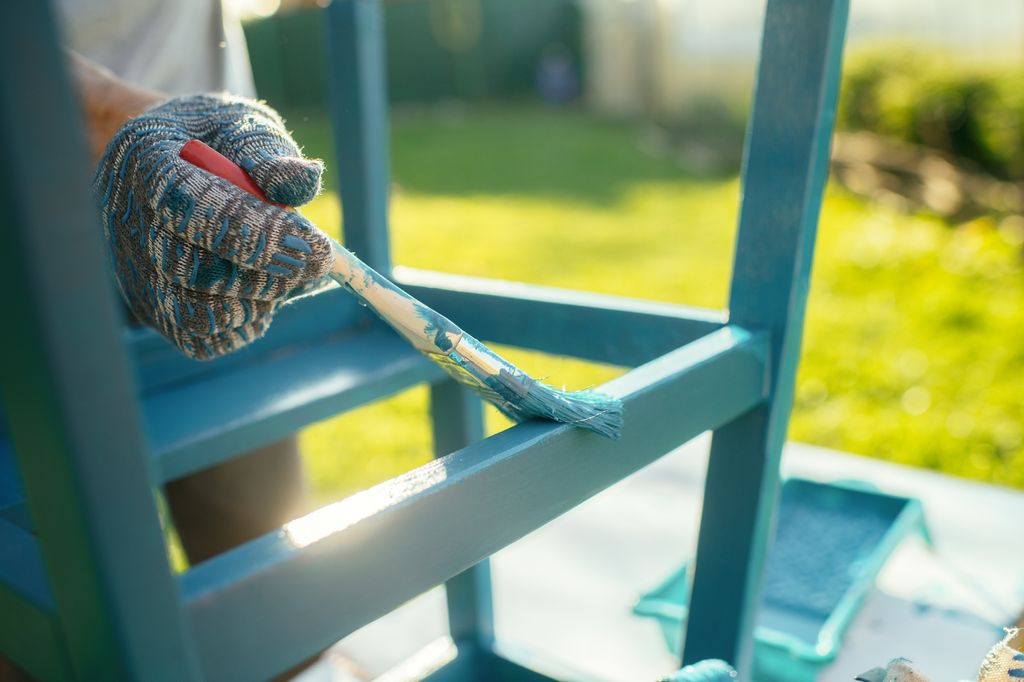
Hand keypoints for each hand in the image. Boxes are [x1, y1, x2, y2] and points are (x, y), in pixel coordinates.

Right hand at [93, 93, 332, 358]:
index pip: (201, 211)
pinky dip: (242, 325)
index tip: (319, 250)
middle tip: (314, 262)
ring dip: (259, 302)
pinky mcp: (148, 307)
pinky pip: (202, 340)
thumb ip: (268, 151)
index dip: (265, 236)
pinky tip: (260, 293)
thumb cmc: (210, 138)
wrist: (160, 158)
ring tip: (283, 272)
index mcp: (147, 163)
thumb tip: (306, 180)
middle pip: (200, 273)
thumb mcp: (239, 124)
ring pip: (202, 315)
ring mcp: (133, 271)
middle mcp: (127, 222)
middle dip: (272, 274)